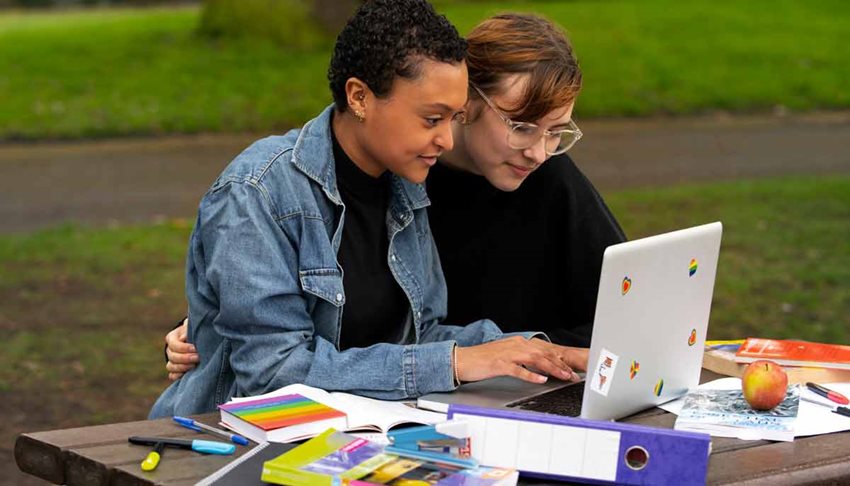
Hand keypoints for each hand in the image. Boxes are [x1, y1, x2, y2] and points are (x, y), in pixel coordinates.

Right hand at [165, 319, 198, 380]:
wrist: (198, 340)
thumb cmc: (195, 331)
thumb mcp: (192, 327)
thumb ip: (188, 329)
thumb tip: (183, 338)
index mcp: (171, 338)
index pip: (174, 345)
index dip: (184, 348)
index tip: (196, 348)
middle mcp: (169, 350)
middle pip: (172, 357)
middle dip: (186, 358)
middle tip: (198, 358)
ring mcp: (171, 361)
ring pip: (171, 367)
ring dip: (183, 367)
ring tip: (195, 365)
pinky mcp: (175, 370)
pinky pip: (172, 376)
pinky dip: (179, 376)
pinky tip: (188, 374)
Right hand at [455, 336, 587, 383]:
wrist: (462, 360)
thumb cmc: (483, 360)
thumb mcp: (506, 356)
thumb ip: (522, 359)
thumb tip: (538, 367)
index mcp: (518, 343)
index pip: (543, 351)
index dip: (559, 360)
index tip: (571, 370)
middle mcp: (515, 345)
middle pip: (543, 354)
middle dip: (560, 365)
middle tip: (572, 375)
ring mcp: (507, 354)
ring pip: (535, 359)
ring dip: (551, 368)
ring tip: (562, 376)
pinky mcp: (499, 364)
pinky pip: (518, 369)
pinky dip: (531, 375)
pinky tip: (540, 380)